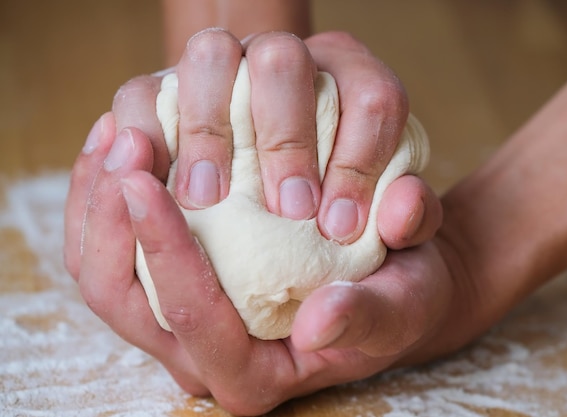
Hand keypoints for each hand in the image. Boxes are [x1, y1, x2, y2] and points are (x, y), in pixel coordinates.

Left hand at [68, 124, 460, 413]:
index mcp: (253, 373)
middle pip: (122, 296)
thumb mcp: (404, 306)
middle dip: (110, 220)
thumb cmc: (401, 297)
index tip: (145, 181)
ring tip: (116, 134)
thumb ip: (370, 316)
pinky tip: (122, 142)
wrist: (391, 285)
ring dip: (98, 200)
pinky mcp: (177, 287)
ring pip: (104, 270)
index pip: (191, 316)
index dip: (163, 248)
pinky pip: (115, 246)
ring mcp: (182, 323)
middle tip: (124, 144)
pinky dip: (107, 194)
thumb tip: (318, 320)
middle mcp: (205, 355)